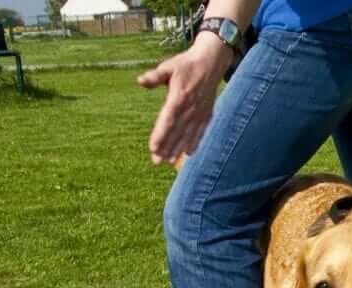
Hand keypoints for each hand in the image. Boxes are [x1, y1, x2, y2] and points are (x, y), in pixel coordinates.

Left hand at [137, 36, 233, 164]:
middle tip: (157, 161)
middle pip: (177, 132)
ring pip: (188, 135)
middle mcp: (190, 109)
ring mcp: (200, 113)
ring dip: (179, 149)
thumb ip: (155, 76)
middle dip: (167, 148)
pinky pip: (200, 132)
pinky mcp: (207, 114)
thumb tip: (140, 81)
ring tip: (169, 162)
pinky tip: (188, 153)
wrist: (211, 62)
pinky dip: (195, 143)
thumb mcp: (168, 67)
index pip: (168, 120)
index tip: (153, 148)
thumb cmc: (186, 64)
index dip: (160, 135)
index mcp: (179, 98)